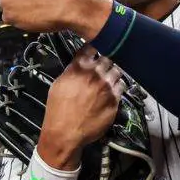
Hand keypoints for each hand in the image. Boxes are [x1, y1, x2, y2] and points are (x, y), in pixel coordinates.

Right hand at [36, 45, 124, 169]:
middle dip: (105, 61)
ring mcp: (107, 86)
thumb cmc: (58, 109)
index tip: (95, 49)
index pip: (91, 48)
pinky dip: (118, 86)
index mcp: (80, 68)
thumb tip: (80, 64)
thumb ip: (72, 71)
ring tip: (109, 78)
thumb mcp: (58, 84)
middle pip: (108, 58)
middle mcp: (96, 74)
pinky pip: (122, 87)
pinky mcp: (115, 99)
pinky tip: (112, 91)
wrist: (66, 132)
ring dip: (113, 73)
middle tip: (103, 66)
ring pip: (117, 71)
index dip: (94, 48)